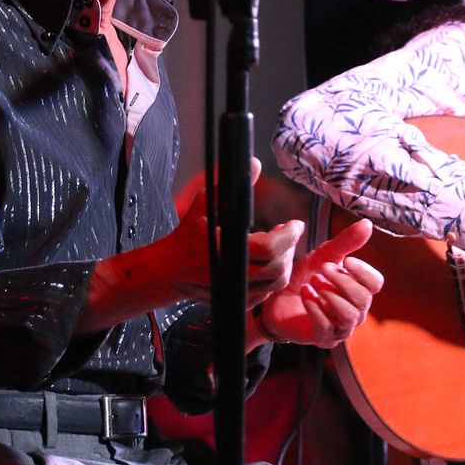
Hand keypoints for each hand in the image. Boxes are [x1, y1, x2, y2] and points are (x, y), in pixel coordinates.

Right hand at [162, 158, 295, 302]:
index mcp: (228, 252)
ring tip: (280, 246)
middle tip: (287, 231)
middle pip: (278, 268)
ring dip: (284, 263)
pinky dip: (273, 278)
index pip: (270, 248)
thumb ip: (229, 187)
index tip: (295, 223)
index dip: (288, 235)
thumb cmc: (186, 236)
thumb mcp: (204, 206)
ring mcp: (236, 291)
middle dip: (289, 248)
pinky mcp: (237, 301)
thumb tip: (253, 164)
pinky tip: (270, 263)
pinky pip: (266, 293)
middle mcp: (234, 276)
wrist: (169, 269)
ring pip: (275, 283)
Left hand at [257, 218, 381, 347]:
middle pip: (363, 300)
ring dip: (330, 295)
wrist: (276, 298)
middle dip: (342, 281)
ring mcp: (339, 328)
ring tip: (313, 283)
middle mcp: (355, 311)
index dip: (363, 271)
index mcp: (358, 290)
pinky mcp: (322, 338)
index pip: (375, 284)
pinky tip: (305, 293)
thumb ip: (346, 242)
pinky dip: (315, 307)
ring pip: (349, 316)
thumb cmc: (304, 277)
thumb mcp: (324, 255)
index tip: (346, 260)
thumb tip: (367, 224)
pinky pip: (326, 327)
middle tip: (322, 269)